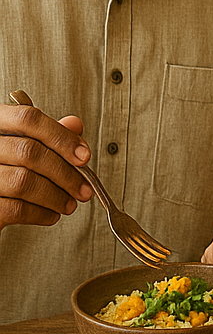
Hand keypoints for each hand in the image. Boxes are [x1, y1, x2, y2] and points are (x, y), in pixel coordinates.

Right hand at [0, 99, 92, 230]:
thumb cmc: (4, 166)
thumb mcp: (21, 142)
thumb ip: (46, 134)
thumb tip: (75, 125)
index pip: (28, 119)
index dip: (61, 137)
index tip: (84, 156)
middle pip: (29, 152)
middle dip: (65, 174)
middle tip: (84, 189)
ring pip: (23, 181)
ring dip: (55, 196)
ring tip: (69, 204)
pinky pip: (14, 208)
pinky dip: (40, 213)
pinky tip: (51, 214)